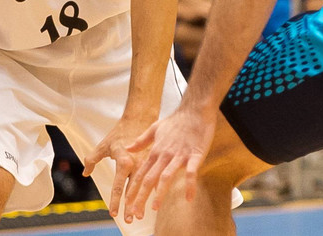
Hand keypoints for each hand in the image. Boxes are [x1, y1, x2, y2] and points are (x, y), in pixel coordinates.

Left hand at [81, 115, 154, 220]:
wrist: (140, 118)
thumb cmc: (120, 132)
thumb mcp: (103, 145)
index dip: (115, 201)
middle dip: (131, 206)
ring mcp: (146, 164)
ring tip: (140, 215)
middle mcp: (136, 164)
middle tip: (131, 220)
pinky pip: (151, 180)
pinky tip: (152, 202)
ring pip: (143, 187)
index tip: (113, 214)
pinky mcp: (152, 163)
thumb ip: (93, 159)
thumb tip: (86, 173)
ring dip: (141, 202)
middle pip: (133, 190)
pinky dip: (150, 192)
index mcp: (124, 161)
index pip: (118, 186)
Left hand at [122, 105, 214, 223]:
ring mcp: (179, 155)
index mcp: (155, 151)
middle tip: (135, 212)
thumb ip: (142, 140)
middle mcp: (164, 155)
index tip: (127, 203)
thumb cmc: (177, 120)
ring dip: (159, 193)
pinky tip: (189, 198)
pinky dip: (189, 186)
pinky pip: (191, 172)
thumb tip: (128, 148)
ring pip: (166, 176)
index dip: (133, 189)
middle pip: (149, 178)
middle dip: (141, 197)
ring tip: (154, 208)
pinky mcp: (195, 154)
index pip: (140, 173)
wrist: (195, 109)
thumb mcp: (155, 128)